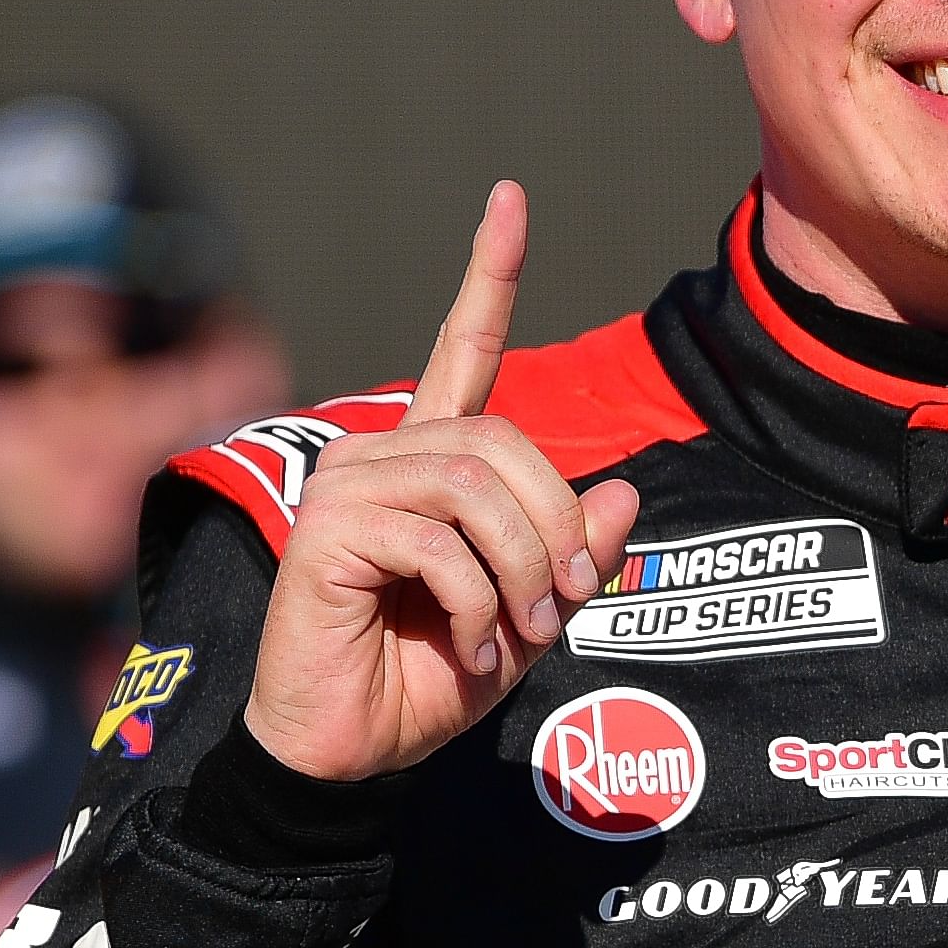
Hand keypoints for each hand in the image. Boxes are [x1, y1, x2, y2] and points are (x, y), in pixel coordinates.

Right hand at [242, 184, 638, 784]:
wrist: (352, 748)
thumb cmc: (430, 678)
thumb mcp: (532, 615)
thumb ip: (576, 553)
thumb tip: (623, 491)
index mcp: (431, 461)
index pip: (464, 351)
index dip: (489, 276)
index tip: (510, 198)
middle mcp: (382, 453)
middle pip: (507, 444)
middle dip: (556, 530)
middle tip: (559, 605)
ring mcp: (346, 483)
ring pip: (479, 487)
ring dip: (522, 570)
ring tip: (513, 630)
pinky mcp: (324, 527)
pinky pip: (438, 541)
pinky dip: (475, 602)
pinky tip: (465, 642)